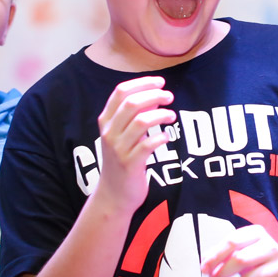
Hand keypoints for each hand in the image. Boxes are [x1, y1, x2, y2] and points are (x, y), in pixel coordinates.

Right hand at [94, 76, 174, 211]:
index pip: (121, 92)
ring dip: (161, 114)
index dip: (142, 83)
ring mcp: (118, 149)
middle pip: (132, 103)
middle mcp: (109, 132)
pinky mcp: (130, 164)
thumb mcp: (120, 135)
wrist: (113, 194)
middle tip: (170, 97)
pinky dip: (161, 137)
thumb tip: (154, 94)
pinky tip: (166, 137)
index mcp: (106, 121)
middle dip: (154, 95)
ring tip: (171, 116)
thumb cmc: (122, 160)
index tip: (160, 82)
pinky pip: (148, 145)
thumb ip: (132, 115)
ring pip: (141, 121)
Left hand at [202, 224, 277, 276]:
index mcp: (257, 234)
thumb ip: (224, 253)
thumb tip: (205, 262)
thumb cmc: (262, 259)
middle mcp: (270, 248)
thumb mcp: (245, 249)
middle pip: (240, 259)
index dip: (215, 256)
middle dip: (222, 272)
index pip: (232, 241)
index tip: (204, 267)